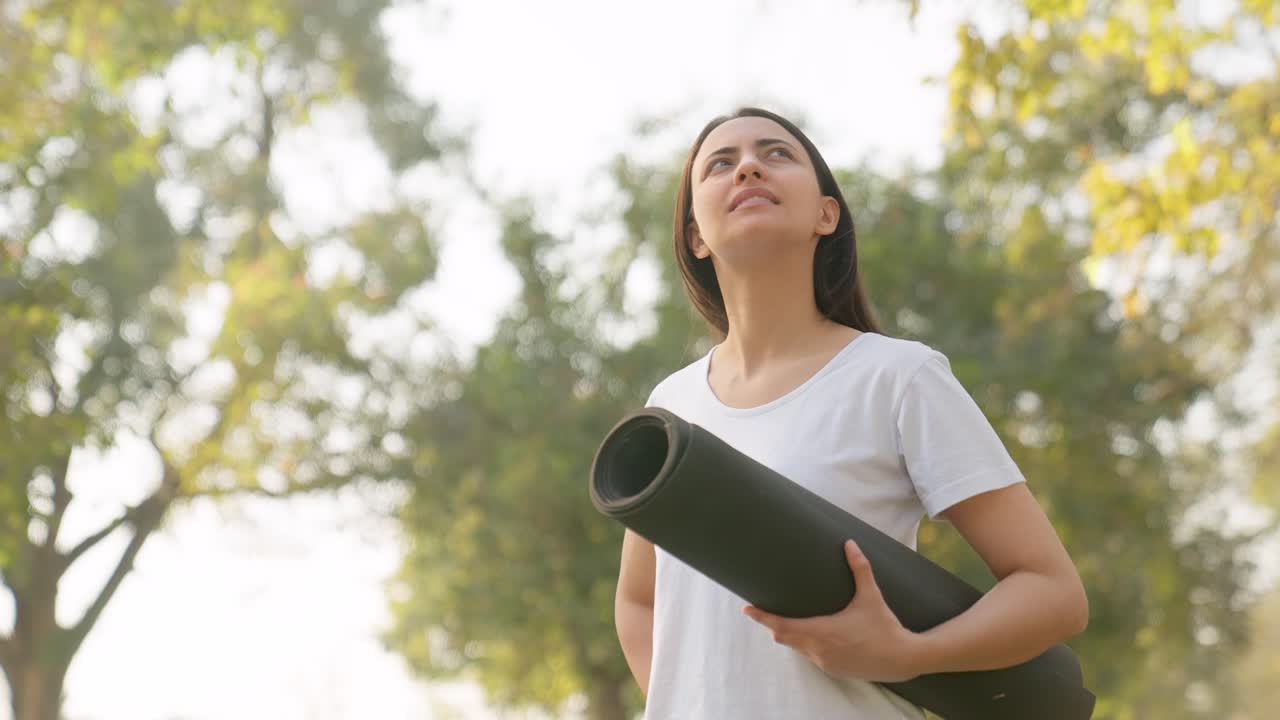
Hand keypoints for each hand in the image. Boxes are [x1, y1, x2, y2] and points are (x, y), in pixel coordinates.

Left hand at [742, 539, 924, 682]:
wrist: (903, 659)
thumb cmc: (885, 627)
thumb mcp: (871, 596)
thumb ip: (859, 569)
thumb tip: (849, 543)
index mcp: (822, 632)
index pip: (782, 626)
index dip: (762, 617)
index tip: (746, 608)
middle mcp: (818, 650)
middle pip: (783, 636)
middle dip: (773, 623)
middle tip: (761, 608)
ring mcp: (824, 663)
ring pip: (797, 647)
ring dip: (789, 634)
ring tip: (783, 617)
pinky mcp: (833, 670)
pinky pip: (810, 655)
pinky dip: (805, 644)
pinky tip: (811, 633)